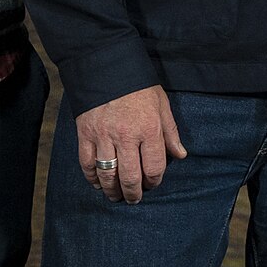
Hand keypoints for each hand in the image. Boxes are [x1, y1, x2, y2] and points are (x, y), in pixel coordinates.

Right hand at [77, 86, 187, 201]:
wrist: (107, 67)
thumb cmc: (139, 86)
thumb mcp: (162, 104)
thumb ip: (171, 132)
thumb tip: (181, 155)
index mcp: (149, 129)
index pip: (154, 167)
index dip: (154, 181)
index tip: (152, 184)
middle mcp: (126, 136)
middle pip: (130, 177)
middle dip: (133, 193)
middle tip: (134, 199)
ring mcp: (104, 136)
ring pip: (107, 175)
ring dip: (112, 191)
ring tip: (116, 196)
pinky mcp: (86, 134)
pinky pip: (87, 164)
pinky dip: (92, 178)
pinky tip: (98, 183)